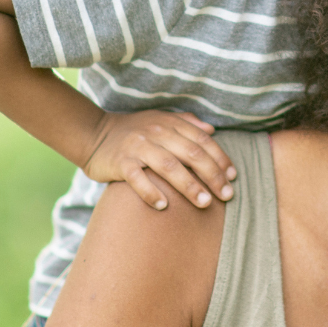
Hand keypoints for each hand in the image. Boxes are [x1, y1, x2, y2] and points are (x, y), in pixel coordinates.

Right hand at [82, 110, 236, 210]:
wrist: (94, 133)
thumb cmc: (133, 131)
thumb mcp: (160, 120)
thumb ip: (186, 123)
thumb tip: (212, 131)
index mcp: (170, 124)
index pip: (202, 141)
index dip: (220, 159)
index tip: (233, 178)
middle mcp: (157, 133)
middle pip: (191, 154)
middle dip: (212, 176)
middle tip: (226, 196)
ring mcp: (138, 147)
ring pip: (169, 167)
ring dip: (189, 186)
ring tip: (204, 203)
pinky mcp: (121, 163)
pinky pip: (137, 179)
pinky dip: (151, 192)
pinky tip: (163, 207)